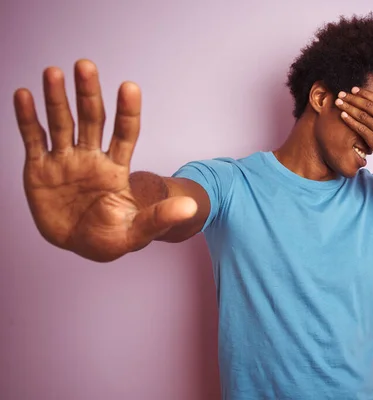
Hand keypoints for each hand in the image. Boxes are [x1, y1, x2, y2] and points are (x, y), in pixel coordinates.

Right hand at [14, 60, 195, 261]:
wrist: (79, 245)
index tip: (129, 87)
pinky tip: (24, 95)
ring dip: (57, 99)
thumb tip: (192, 208)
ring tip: (53, 72)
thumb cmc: (110, 237)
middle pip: (91, 120)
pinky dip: (28, 118)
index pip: (124, 134)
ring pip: (61, 123)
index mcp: (116, 168)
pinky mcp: (40, 169)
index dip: (127, 112)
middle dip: (88, 94)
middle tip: (86, 65)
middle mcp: (91, 158)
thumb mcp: (137, 231)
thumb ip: (160, 217)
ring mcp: (65, 161)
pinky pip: (34, 139)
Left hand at [334, 86, 372, 176]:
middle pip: (367, 105)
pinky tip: (343, 115)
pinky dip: (350, 121)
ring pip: (362, 115)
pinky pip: (360, 128)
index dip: (364, 93)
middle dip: (353, 98)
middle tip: (341, 93)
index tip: (354, 89)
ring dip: (348, 107)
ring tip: (338, 102)